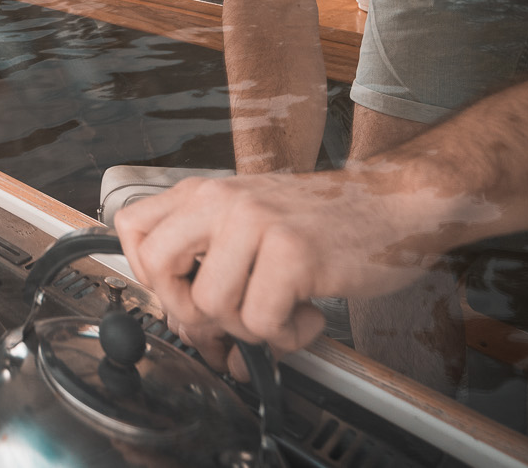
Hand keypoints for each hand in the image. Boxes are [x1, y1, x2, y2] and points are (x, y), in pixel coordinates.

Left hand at [113, 168, 472, 376]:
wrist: (395, 203)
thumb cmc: (326, 221)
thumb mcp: (253, 222)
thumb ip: (212, 262)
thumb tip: (186, 329)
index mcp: (206, 192)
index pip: (132, 228)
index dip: (147, 274)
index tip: (180, 294)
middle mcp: (222, 200)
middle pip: (157, 269)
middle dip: (187, 313)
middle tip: (226, 322)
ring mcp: (256, 223)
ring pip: (210, 305)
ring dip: (247, 329)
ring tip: (280, 313)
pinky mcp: (293, 253)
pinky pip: (259, 322)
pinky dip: (285, 335)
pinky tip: (306, 317)